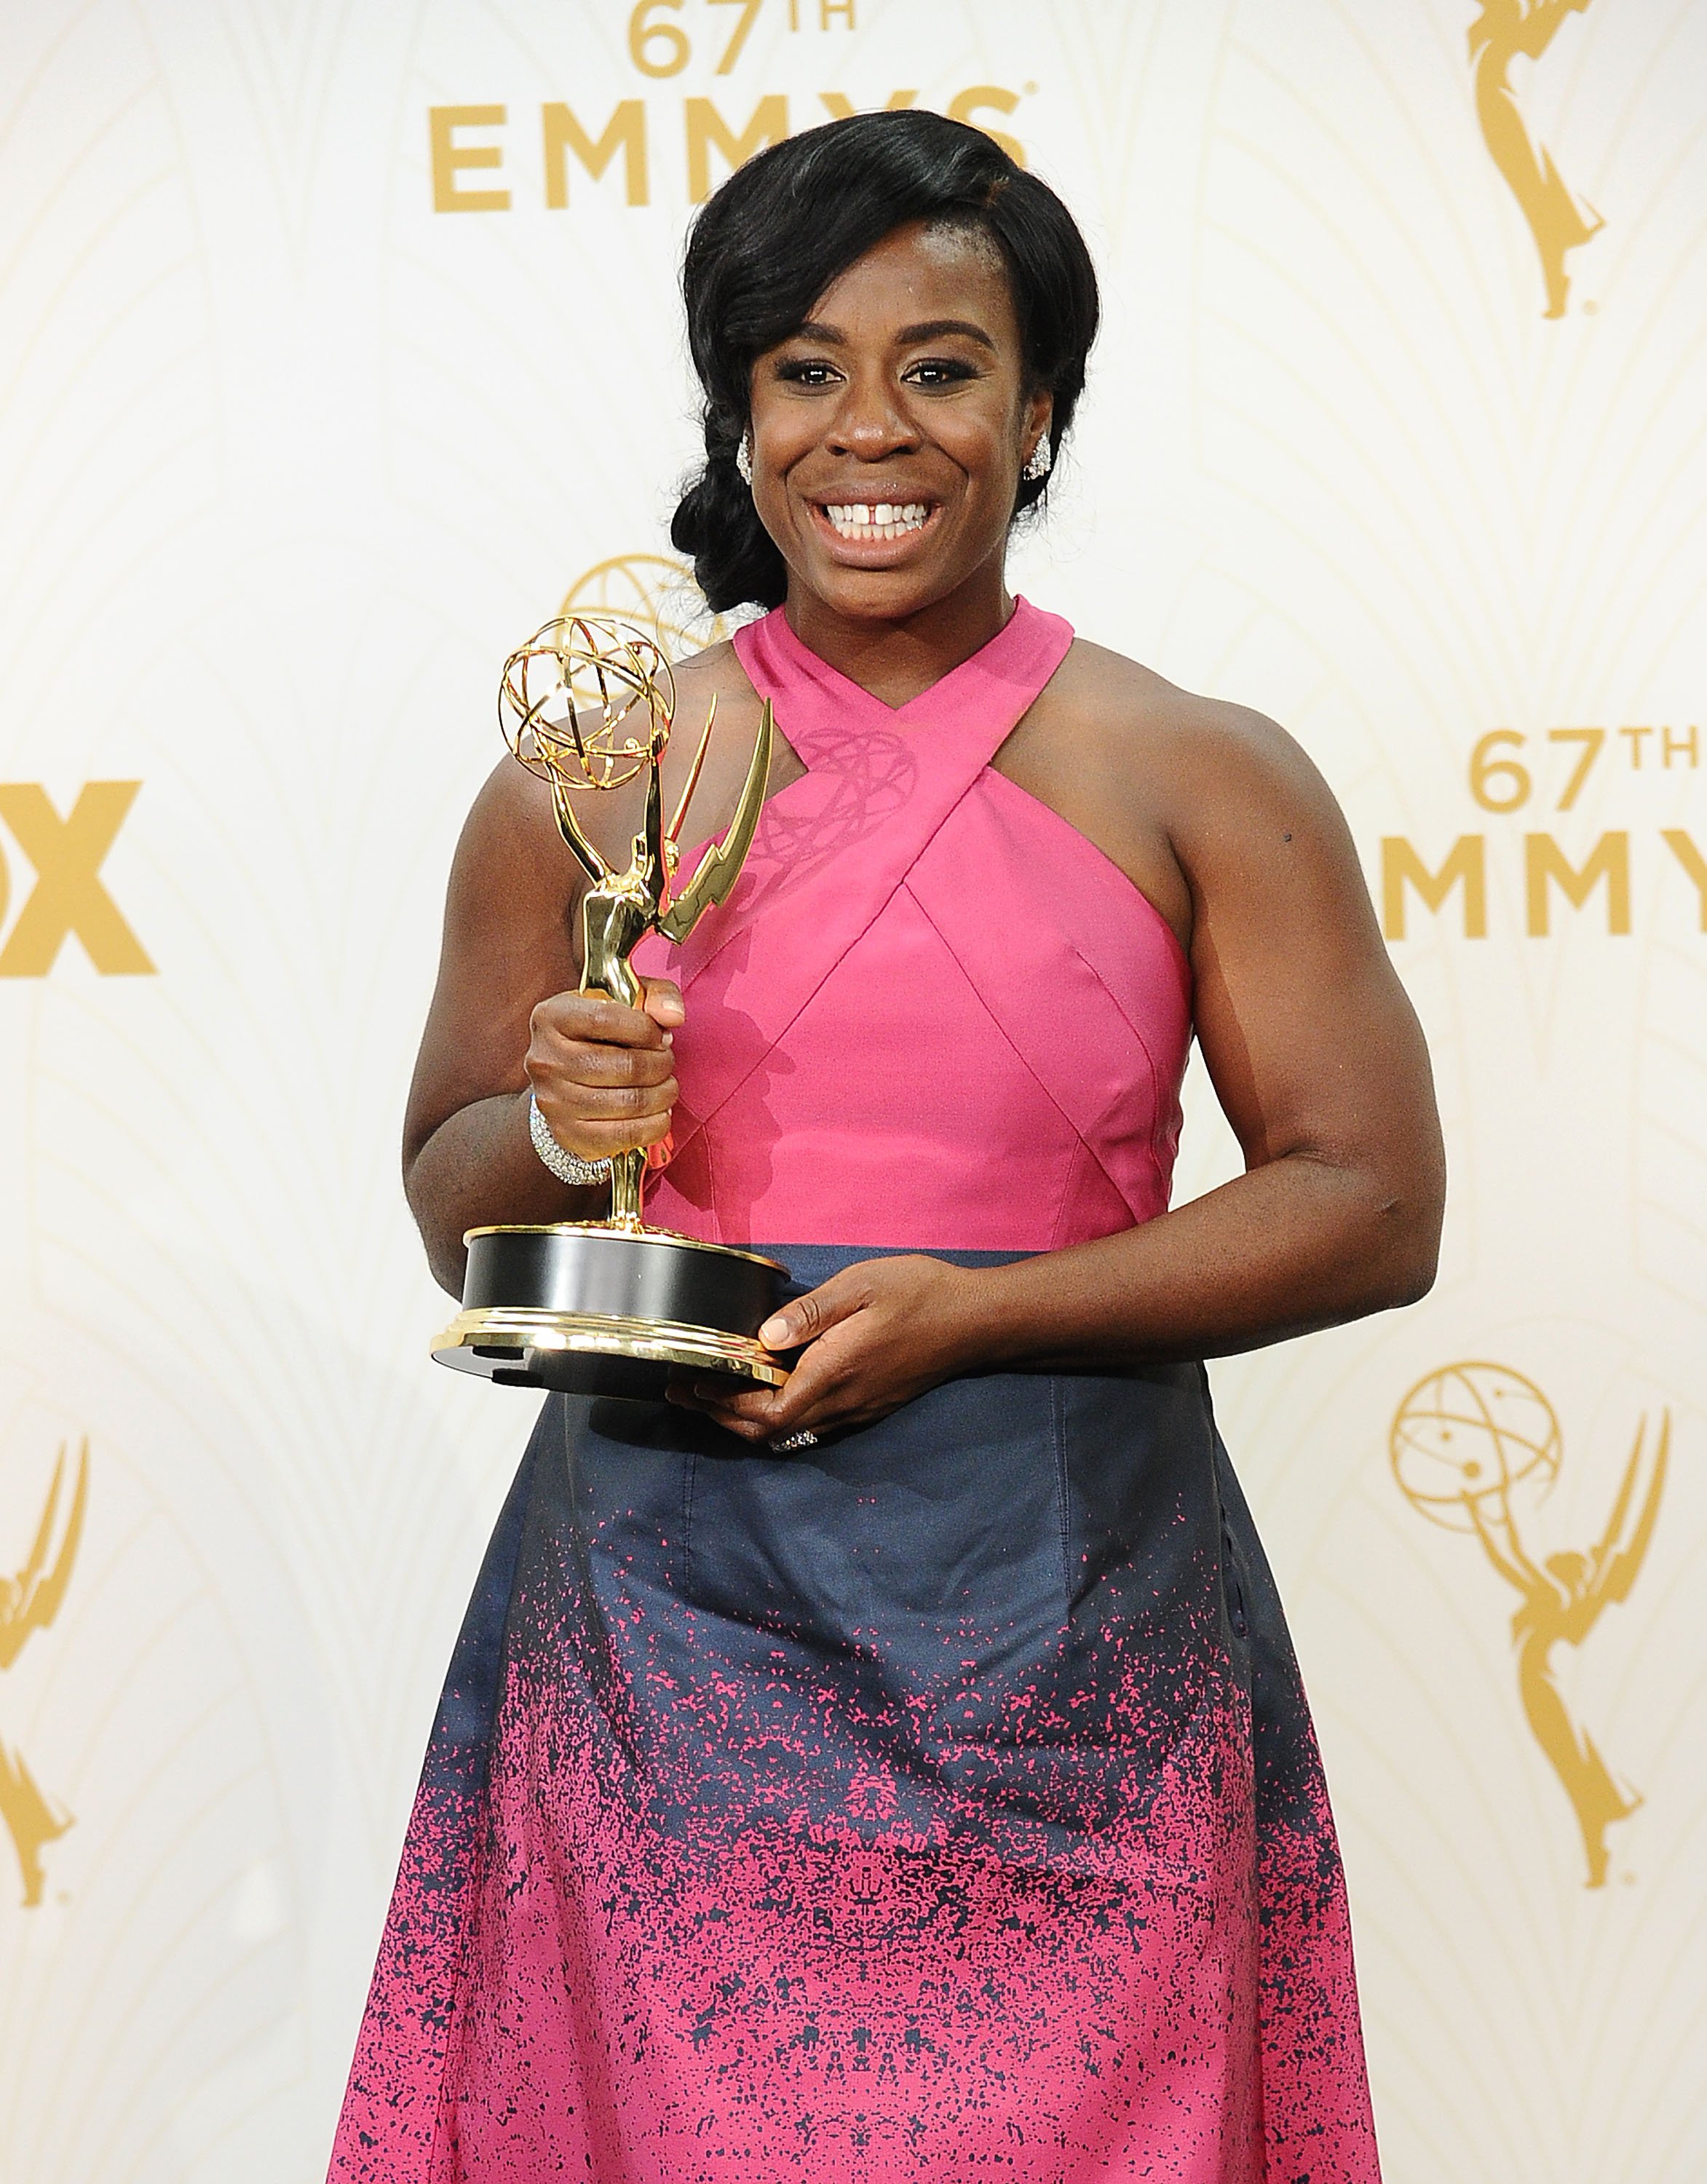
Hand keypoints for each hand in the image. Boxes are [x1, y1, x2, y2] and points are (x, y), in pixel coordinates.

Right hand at [525, 977, 682, 1162]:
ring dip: (663, 1095)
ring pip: (629, 1102)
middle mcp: (545, 1059)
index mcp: (551, 1017)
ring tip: (667, 1086)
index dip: (645, 1029)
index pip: (605, 1018)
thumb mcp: (621, 1001)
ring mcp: (553, 1100)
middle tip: (667, 1062)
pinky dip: (655, 1125)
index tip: (659, 1036)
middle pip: (623, 1066)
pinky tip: (660, 1112)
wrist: (564, 1080)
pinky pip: (624, 1134)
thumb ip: (653, 995)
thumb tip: (674, 1015)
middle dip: (660, 1064)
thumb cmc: (599, 1034)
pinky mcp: (568, 1133)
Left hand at [669, 1254, 986, 1442]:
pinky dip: (778, 1414)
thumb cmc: (920, 1294)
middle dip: (722, 1418)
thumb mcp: (862, 1286)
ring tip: (716, 1393)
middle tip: (687, 1393)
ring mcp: (858, 1408)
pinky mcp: (870, 1405)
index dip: (722, 1407)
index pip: (766, 1411)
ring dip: (747, 1419)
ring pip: (790, 1430)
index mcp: (834, 1372)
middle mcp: (843, 1401)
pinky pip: (812, 1423)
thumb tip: (763, 1335)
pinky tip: (768, 1390)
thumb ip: (811, 1313)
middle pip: (769, 1431)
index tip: (691, 1385)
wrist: (977, 1321)